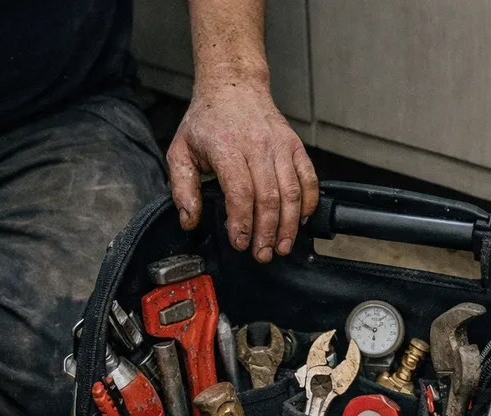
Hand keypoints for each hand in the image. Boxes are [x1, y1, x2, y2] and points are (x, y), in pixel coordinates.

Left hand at [167, 74, 318, 261]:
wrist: (234, 87)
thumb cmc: (208, 121)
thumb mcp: (181, 150)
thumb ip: (182, 189)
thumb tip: (189, 220)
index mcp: (226, 146)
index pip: (240, 192)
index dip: (242, 222)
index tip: (240, 242)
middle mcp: (257, 145)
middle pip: (269, 198)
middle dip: (267, 232)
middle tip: (262, 253)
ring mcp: (280, 146)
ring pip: (292, 193)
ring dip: (289, 225)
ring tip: (282, 246)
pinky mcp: (296, 147)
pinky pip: (309, 180)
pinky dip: (308, 204)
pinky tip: (301, 222)